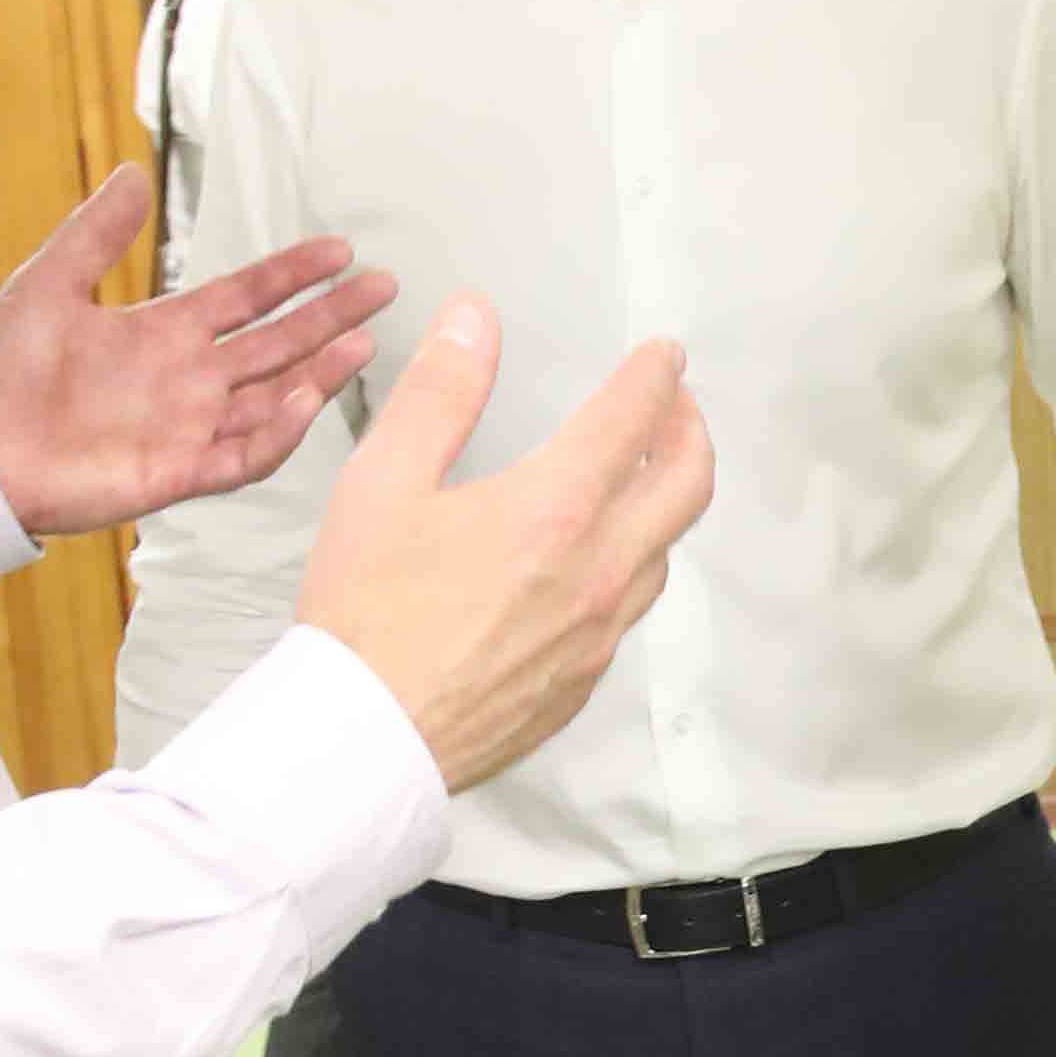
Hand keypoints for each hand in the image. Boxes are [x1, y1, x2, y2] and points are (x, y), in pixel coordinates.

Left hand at [0, 167, 395, 539]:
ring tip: (364, 341)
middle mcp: (189, 380)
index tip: (340, 250)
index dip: (294, 274)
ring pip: (275, 397)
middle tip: (383, 287)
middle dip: (332, 315)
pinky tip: (308, 398)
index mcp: (164, 333)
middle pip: (279, 343)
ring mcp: (189, 427)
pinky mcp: (179, 472)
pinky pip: (244, 455)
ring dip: (321, 370)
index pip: (249, 299)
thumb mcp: (48, 283)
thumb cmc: (1, 370)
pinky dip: (280, 432)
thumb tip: (132, 173)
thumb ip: (97, 234)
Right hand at [297, 297, 713, 791]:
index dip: (655, 374)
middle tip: (674, 406)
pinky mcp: (582, 680)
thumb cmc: (365, 614)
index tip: (663, 355)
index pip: (634, 416)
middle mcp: (598, 570)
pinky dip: (632, 565)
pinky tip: (597, 561)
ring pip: (664, 551)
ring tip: (641, 476)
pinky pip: (630, 610)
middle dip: (691, 430)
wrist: (364, 737)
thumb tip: (474, 319)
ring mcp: (598, 632)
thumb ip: (439, 392)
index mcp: (556, 509)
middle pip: (688, 484)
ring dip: (666, 501)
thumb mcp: (383, 482)